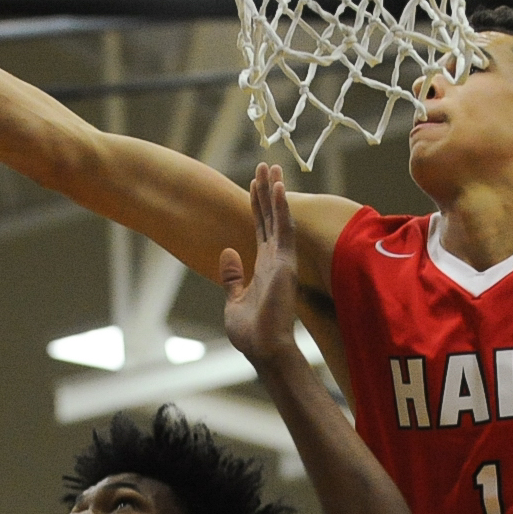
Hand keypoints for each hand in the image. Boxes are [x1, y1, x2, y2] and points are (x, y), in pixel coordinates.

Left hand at [221, 164, 300, 366]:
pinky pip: (283, 229)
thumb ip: (232, 275)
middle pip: (270, 217)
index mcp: (265, 266)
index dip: (258, 205)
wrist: (263, 349)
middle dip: (266, 191)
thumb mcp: (233, 300)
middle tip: (265, 165)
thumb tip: (227, 253)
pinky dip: (281, 207)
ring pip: (278, 217)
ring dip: (274, 192)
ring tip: (271, 167)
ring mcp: (282, 260)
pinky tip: (278, 188)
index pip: (261, 228)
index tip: (254, 184)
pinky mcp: (285, 263)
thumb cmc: (251, 332)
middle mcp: (276, 259)